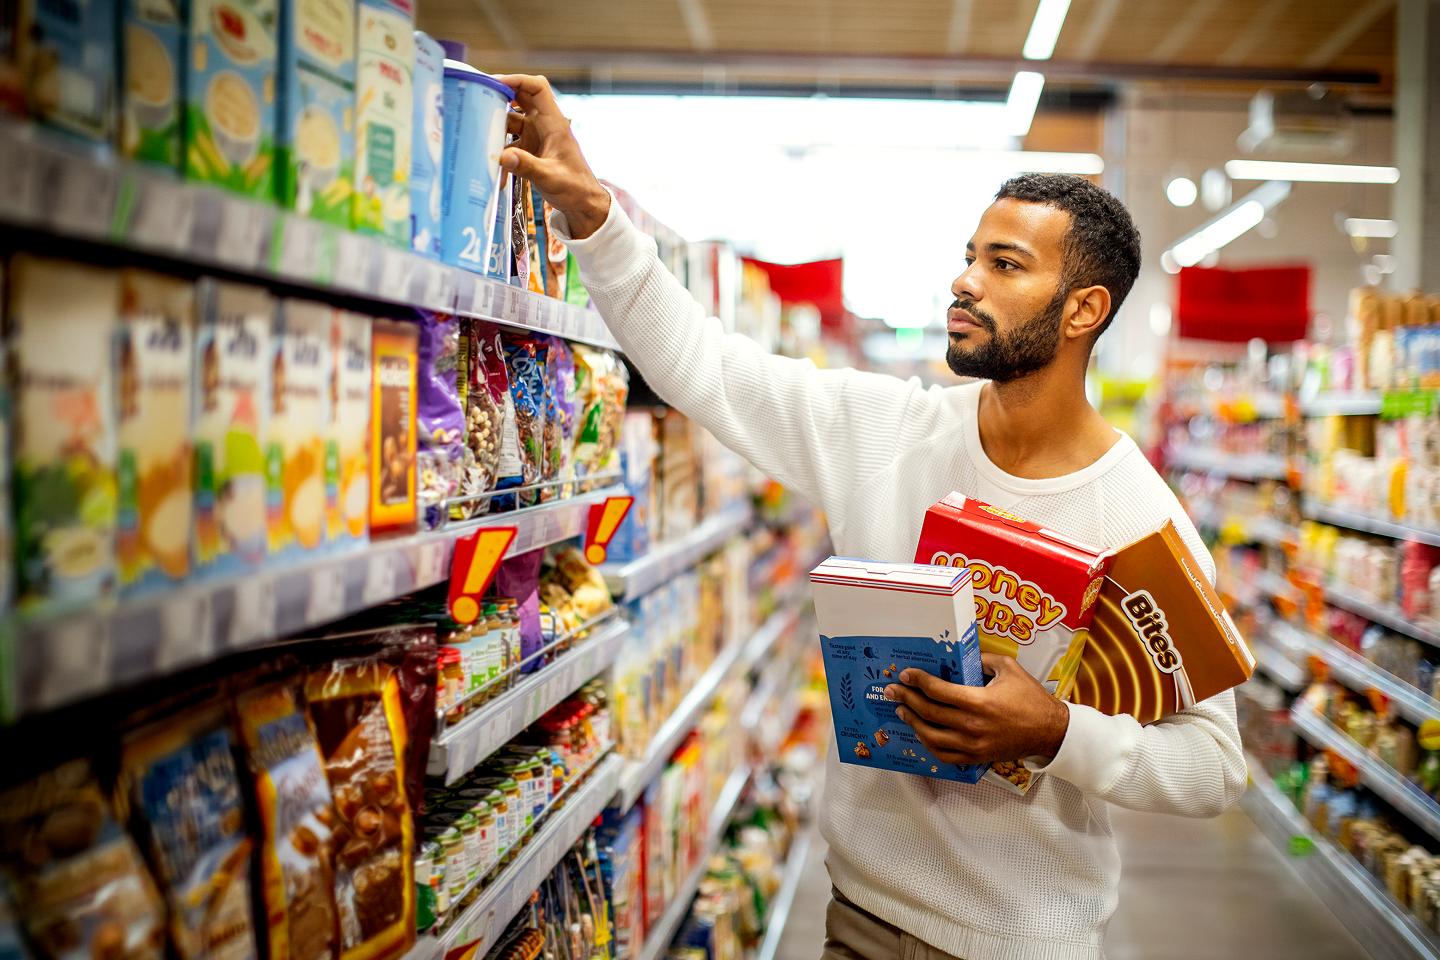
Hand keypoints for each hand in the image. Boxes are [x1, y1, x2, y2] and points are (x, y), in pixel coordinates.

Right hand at [493, 74, 610, 238]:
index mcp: (554, 123)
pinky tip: (497, 173)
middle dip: (498, 99)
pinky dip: (501, 155)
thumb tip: (503, 157)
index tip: (495, 83)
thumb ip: (527, 166)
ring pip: (510, 122)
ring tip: (481, 143)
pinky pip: (509, 144)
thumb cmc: (575, 188)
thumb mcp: (550, 178)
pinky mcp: (529, 149)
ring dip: (495, 132)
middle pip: (519, 98)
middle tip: (477, 104)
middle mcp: (544, 125)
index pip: (537, 87)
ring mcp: (536, 136)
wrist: (582, 204)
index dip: (517, 80)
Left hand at [883, 654, 1069, 765]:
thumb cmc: (1031, 698)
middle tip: (892, 690)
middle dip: (906, 699)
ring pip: (931, 736)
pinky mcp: (976, 758)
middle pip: (929, 712)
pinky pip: (944, 755)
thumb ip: (983, 659)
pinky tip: (921, 732)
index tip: (906, 674)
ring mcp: (972, 745)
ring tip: (901, 710)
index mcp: (979, 701)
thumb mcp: (1009, 668)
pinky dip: (928, 744)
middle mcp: (972, 725)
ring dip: (912, 722)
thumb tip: (961, 655)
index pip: (938, 691)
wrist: (1050, 732)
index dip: (918, 681)